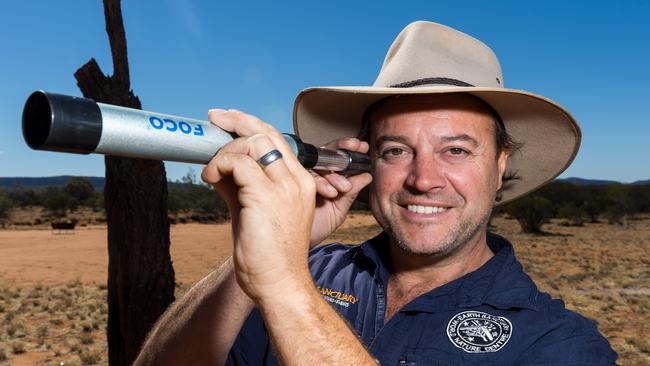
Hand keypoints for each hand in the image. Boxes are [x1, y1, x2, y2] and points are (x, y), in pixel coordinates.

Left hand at [201, 109, 315, 303]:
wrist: (278, 282)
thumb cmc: (267, 252)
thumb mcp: (253, 209)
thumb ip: (239, 183)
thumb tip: (217, 164)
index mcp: (300, 181)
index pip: (277, 139)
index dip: (249, 123)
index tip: (227, 119)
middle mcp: (296, 180)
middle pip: (266, 132)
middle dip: (236, 120)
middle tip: (213, 119)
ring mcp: (284, 187)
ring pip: (253, 142)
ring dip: (225, 151)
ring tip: (213, 172)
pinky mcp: (266, 196)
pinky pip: (238, 163)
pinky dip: (219, 165)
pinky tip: (210, 179)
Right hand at [310, 138, 372, 246]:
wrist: (301, 242)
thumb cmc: (318, 226)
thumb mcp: (340, 208)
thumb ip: (352, 192)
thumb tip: (367, 175)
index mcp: (326, 176)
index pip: (336, 156)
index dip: (348, 148)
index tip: (363, 147)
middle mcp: (312, 173)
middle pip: (325, 153)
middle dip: (342, 149)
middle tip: (355, 148)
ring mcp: (300, 177)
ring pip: (317, 165)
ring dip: (334, 175)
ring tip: (344, 188)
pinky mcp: (289, 183)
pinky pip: (304, 176)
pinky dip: (320, 183)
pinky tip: (330, 193)